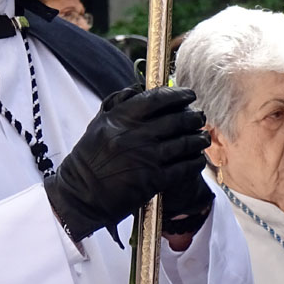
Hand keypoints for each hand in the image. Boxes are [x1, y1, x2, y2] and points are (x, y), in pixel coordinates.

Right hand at [44, 86, 208, 244]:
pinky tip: (197, 159)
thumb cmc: (89, 158)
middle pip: (177, 120)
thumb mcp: (97, 125)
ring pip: (186, 143)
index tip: (188, 94)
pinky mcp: (154, 180)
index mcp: (120, 119)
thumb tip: (137, 90)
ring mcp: (147, 158)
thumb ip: (116, 105)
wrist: (81, 193)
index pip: (156, 99)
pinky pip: (185, 167)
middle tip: (199, 116)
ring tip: (202, 137)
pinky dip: (195, 161)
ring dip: (199, 139)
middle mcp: (135, 136)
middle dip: (194, 117)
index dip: (177, 94)